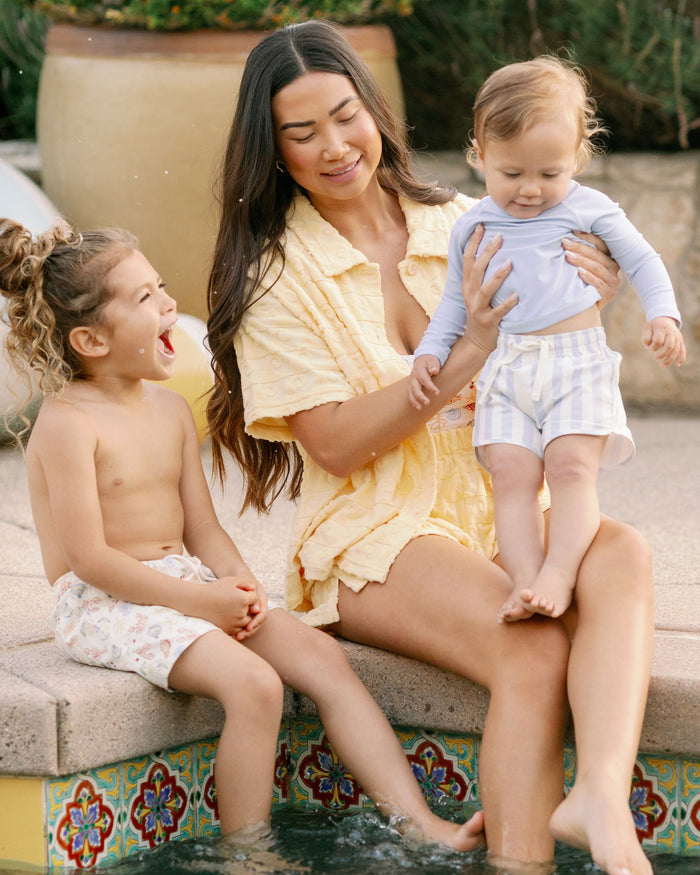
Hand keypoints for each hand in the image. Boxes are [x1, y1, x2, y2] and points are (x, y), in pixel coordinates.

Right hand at [195, 576, 264, 635]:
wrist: (197, 602)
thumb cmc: (214, 589)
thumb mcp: (230, 581)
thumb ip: (245, 583)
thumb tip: (254, 589)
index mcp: (243, 599)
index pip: (254, 598)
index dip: (248, 594)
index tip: (238, 593)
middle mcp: (241, 613)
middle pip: (252, 611)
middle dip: (247, 607)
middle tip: (234, 601)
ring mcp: (235, 623)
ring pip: (246, 622)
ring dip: (243, 616)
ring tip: (230, 609)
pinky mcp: (228, 630)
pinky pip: (238, 629)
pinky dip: (236, 624)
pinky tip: (227, 616)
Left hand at [234, 582, 268, 641]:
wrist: (234, 575)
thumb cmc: (239, 578)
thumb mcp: (244, 582)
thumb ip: (251, 593)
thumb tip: (256, 610)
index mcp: (261, 598)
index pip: (263, 614)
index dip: (256, 622)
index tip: (248, 627)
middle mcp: (258, 605)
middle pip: (258, 623)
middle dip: (250, 631)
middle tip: (239, 636)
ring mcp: (252, 610)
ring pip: (251, 625)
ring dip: (244, 633)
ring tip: (235, 637)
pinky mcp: (244, 613)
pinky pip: (244, 624)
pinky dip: (239, 630)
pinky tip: (231, 634)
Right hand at [408, 354, 440, 408]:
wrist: (421, 360)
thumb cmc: (429, 361)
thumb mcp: (432, 360)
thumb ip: (433, 365)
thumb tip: (434, 371)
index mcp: (419, 371)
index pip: (425, 380)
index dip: (430, 387)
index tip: (437, 393)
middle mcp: (414, 377)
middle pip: (415, 388)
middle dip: (420, 396)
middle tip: (427, 403)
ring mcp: (411, 382)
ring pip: (411, 393)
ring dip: (415, 401)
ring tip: (419, 408)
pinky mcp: (411, 386)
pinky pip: (410, 394)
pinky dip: (413, 401)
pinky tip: (418, 407)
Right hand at [462, 225, 516, 350]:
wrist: (476, 340)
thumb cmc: (481, 311)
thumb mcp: (476, 292)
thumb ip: (481, 274)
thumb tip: (493, 249)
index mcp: (467, 285)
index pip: (468, 259)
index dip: (473, 242)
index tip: (482, 226)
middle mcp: (470, 294)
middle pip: (476, 269)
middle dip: (487, 252)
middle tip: (500, 237)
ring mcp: (478, 308)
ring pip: (486, 289)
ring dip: (498, 275)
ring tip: (510, 263)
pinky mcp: (488, 321)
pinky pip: (499, 311)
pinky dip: (507, 303)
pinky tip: (517, 295)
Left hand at [562, 232, 619, 308]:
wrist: (585, 308)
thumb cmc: (581, 282)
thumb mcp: (583, 266)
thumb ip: (582, 254)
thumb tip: (566, 236)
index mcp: (609, 257)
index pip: (601, 243)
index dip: (588, 236)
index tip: (572, 232)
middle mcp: (613, 267)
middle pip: (597, 254)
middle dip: (579, 247)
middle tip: (564, 242)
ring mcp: (612, 280)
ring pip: (597, 267)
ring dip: (581, 260)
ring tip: (567, 255)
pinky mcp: (609, 292)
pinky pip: (598, 283)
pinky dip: (588, 277)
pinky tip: (579, 272)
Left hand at [642, 317, 685, 366]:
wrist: (664, 319)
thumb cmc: (654, 326)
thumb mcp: (647, 329)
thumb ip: (646, 337)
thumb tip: (649, 346)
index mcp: (662, 329)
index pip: (658, 341)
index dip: (652, 347)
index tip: (648, 347)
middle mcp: (672, 333)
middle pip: (669, 346)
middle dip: (662, 354)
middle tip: (655, 357)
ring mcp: (677, 338)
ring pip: (676, 350)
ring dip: (669, 359)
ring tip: (663, 366)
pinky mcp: (680, 341)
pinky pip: (683, 350)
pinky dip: (681, 358)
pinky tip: (677, 365)